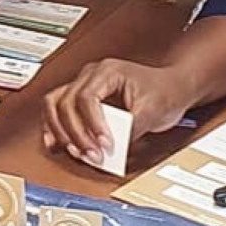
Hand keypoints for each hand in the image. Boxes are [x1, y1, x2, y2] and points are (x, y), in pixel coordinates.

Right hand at [43, 58, 192, 163]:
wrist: (172, 87)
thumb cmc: (164, 92)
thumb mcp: (152, 110)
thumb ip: (131, 129)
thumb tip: (112, 148)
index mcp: (107, 71)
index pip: (86, 97)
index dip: (92, 124)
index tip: (105, 145)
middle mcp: (90, 75)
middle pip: (66, 102)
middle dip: (76, 133)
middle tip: (92, 155)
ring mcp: (83, 85)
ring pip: (54, 104)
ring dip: (60, 131)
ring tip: (75, 151)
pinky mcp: (81, 99)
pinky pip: (57, 109)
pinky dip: (54, 127)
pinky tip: (55, 142)